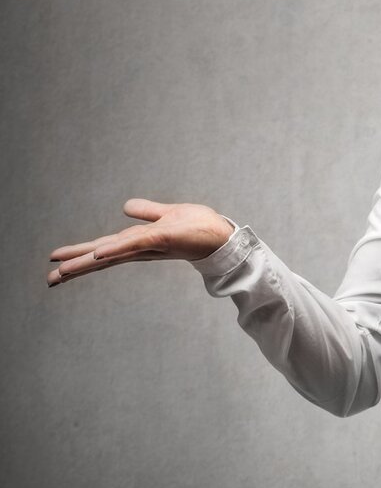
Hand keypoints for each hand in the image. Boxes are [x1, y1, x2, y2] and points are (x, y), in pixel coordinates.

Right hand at [47, 199, 233, 286]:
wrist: (224, 235)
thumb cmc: (199, 227)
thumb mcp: (168, 214)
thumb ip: (147, 211)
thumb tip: (125, 207)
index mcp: (138, 243)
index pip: (104, 250)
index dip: (80, 255)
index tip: (55, 264)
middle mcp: (141, 248)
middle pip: (102, 257)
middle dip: (75, 267)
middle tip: (49, 280)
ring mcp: (150, 245)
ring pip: (112, 254)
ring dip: (86, 263)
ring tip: (60, 273)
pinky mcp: (163, 238)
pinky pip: (134, 244)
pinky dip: (115, 249)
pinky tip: (98, 254)